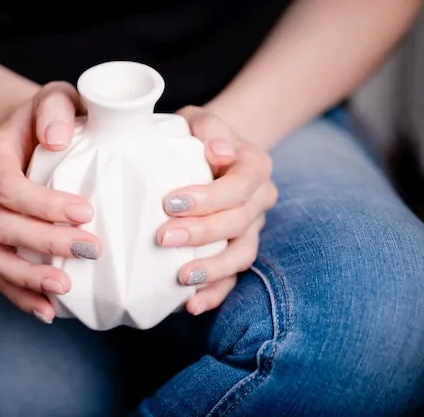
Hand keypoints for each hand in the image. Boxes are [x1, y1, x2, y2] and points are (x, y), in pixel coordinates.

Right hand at [0, 82, 98, 323]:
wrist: (32, 133)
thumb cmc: (51, 117)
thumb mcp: (57, 96)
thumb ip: (56, 107)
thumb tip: (56, 139)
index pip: (7, 185)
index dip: (43, 204)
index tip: (86, 212)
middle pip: (3, 224)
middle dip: (47, 241)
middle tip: (92, 249)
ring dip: (29, 276)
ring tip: (66, 287)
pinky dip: (20, 294)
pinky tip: (48, 310)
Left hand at [158, 106, 277, 315]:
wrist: (209, 154)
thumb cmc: (198, 136)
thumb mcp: (200, 119)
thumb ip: (209, 127)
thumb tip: (220, 152)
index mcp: (255, 166)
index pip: (240, 186)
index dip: (208, 198)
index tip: (169, 203)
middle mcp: (259, 200)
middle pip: (239, 223)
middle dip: (202, 234)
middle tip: (163, 238)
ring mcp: (251, 229)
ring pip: (242, 255)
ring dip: (213, 269)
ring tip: (181, 278)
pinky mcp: (237, 250)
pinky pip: (233, 277)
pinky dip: (215, 293)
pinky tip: (191, 304)